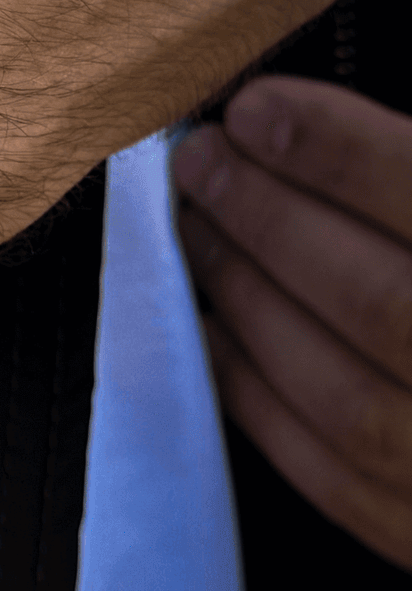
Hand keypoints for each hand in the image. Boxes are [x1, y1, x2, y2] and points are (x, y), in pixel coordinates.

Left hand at [174, 77, 411, 570]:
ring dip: (250, 300)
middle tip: (201, 162)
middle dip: (268, 221)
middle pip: (384, 305)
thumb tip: (310, 123)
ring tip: (199, 227)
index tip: (255, 108)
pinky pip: (338, 482)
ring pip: (350, 401)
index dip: (340, 152)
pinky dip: (257, 395)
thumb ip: (411, 166)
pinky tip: (216, 324)